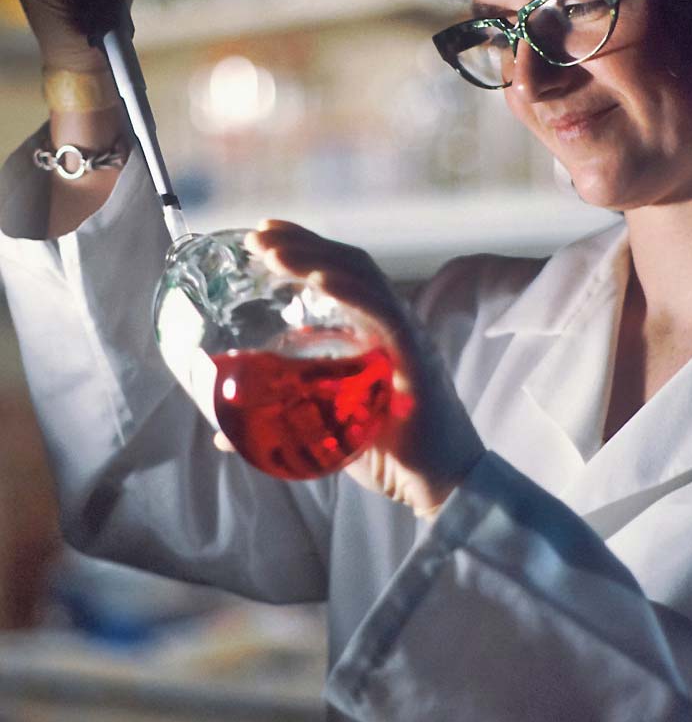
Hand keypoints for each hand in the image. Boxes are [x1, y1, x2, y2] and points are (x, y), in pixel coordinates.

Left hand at [215, 220, 485, 517]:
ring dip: (317, 258)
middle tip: (258, 234)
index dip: (303, 247)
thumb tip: (223, 433)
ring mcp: (405, 337)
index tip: (263, 234)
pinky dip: (353, 292)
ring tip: (274, 250)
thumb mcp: (324, 430)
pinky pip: (385, 315)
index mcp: (372, 333)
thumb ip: (281, 422)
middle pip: (348, 265)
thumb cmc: (389, 457)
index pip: (339, 273)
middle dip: (302, 243)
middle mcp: (391, 325)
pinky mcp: (416, 359)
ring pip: (363, 278)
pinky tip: (321, 278)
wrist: (438, 487)